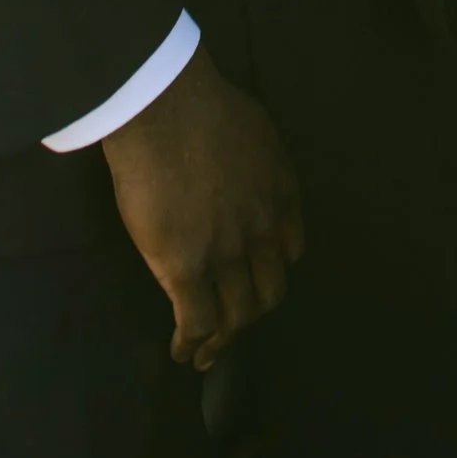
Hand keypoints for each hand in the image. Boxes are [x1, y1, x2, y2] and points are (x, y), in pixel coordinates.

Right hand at [102, 41, 302, 370]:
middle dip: (252, 314)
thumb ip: (254, 163)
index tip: (257, 279)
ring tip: (206, 353)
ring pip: (236, 316)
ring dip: (222, 340)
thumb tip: (238, 174)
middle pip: (269, 291)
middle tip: (233, 326)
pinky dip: (191, 343)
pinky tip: (181, 351)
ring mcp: (228, 253)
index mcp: (281, 192)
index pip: (290, 249)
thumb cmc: (201, 104)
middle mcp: (263, 229)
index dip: (273, 269)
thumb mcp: (253, 130)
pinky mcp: (186, 269)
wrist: (166, 108)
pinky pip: (196, 321)